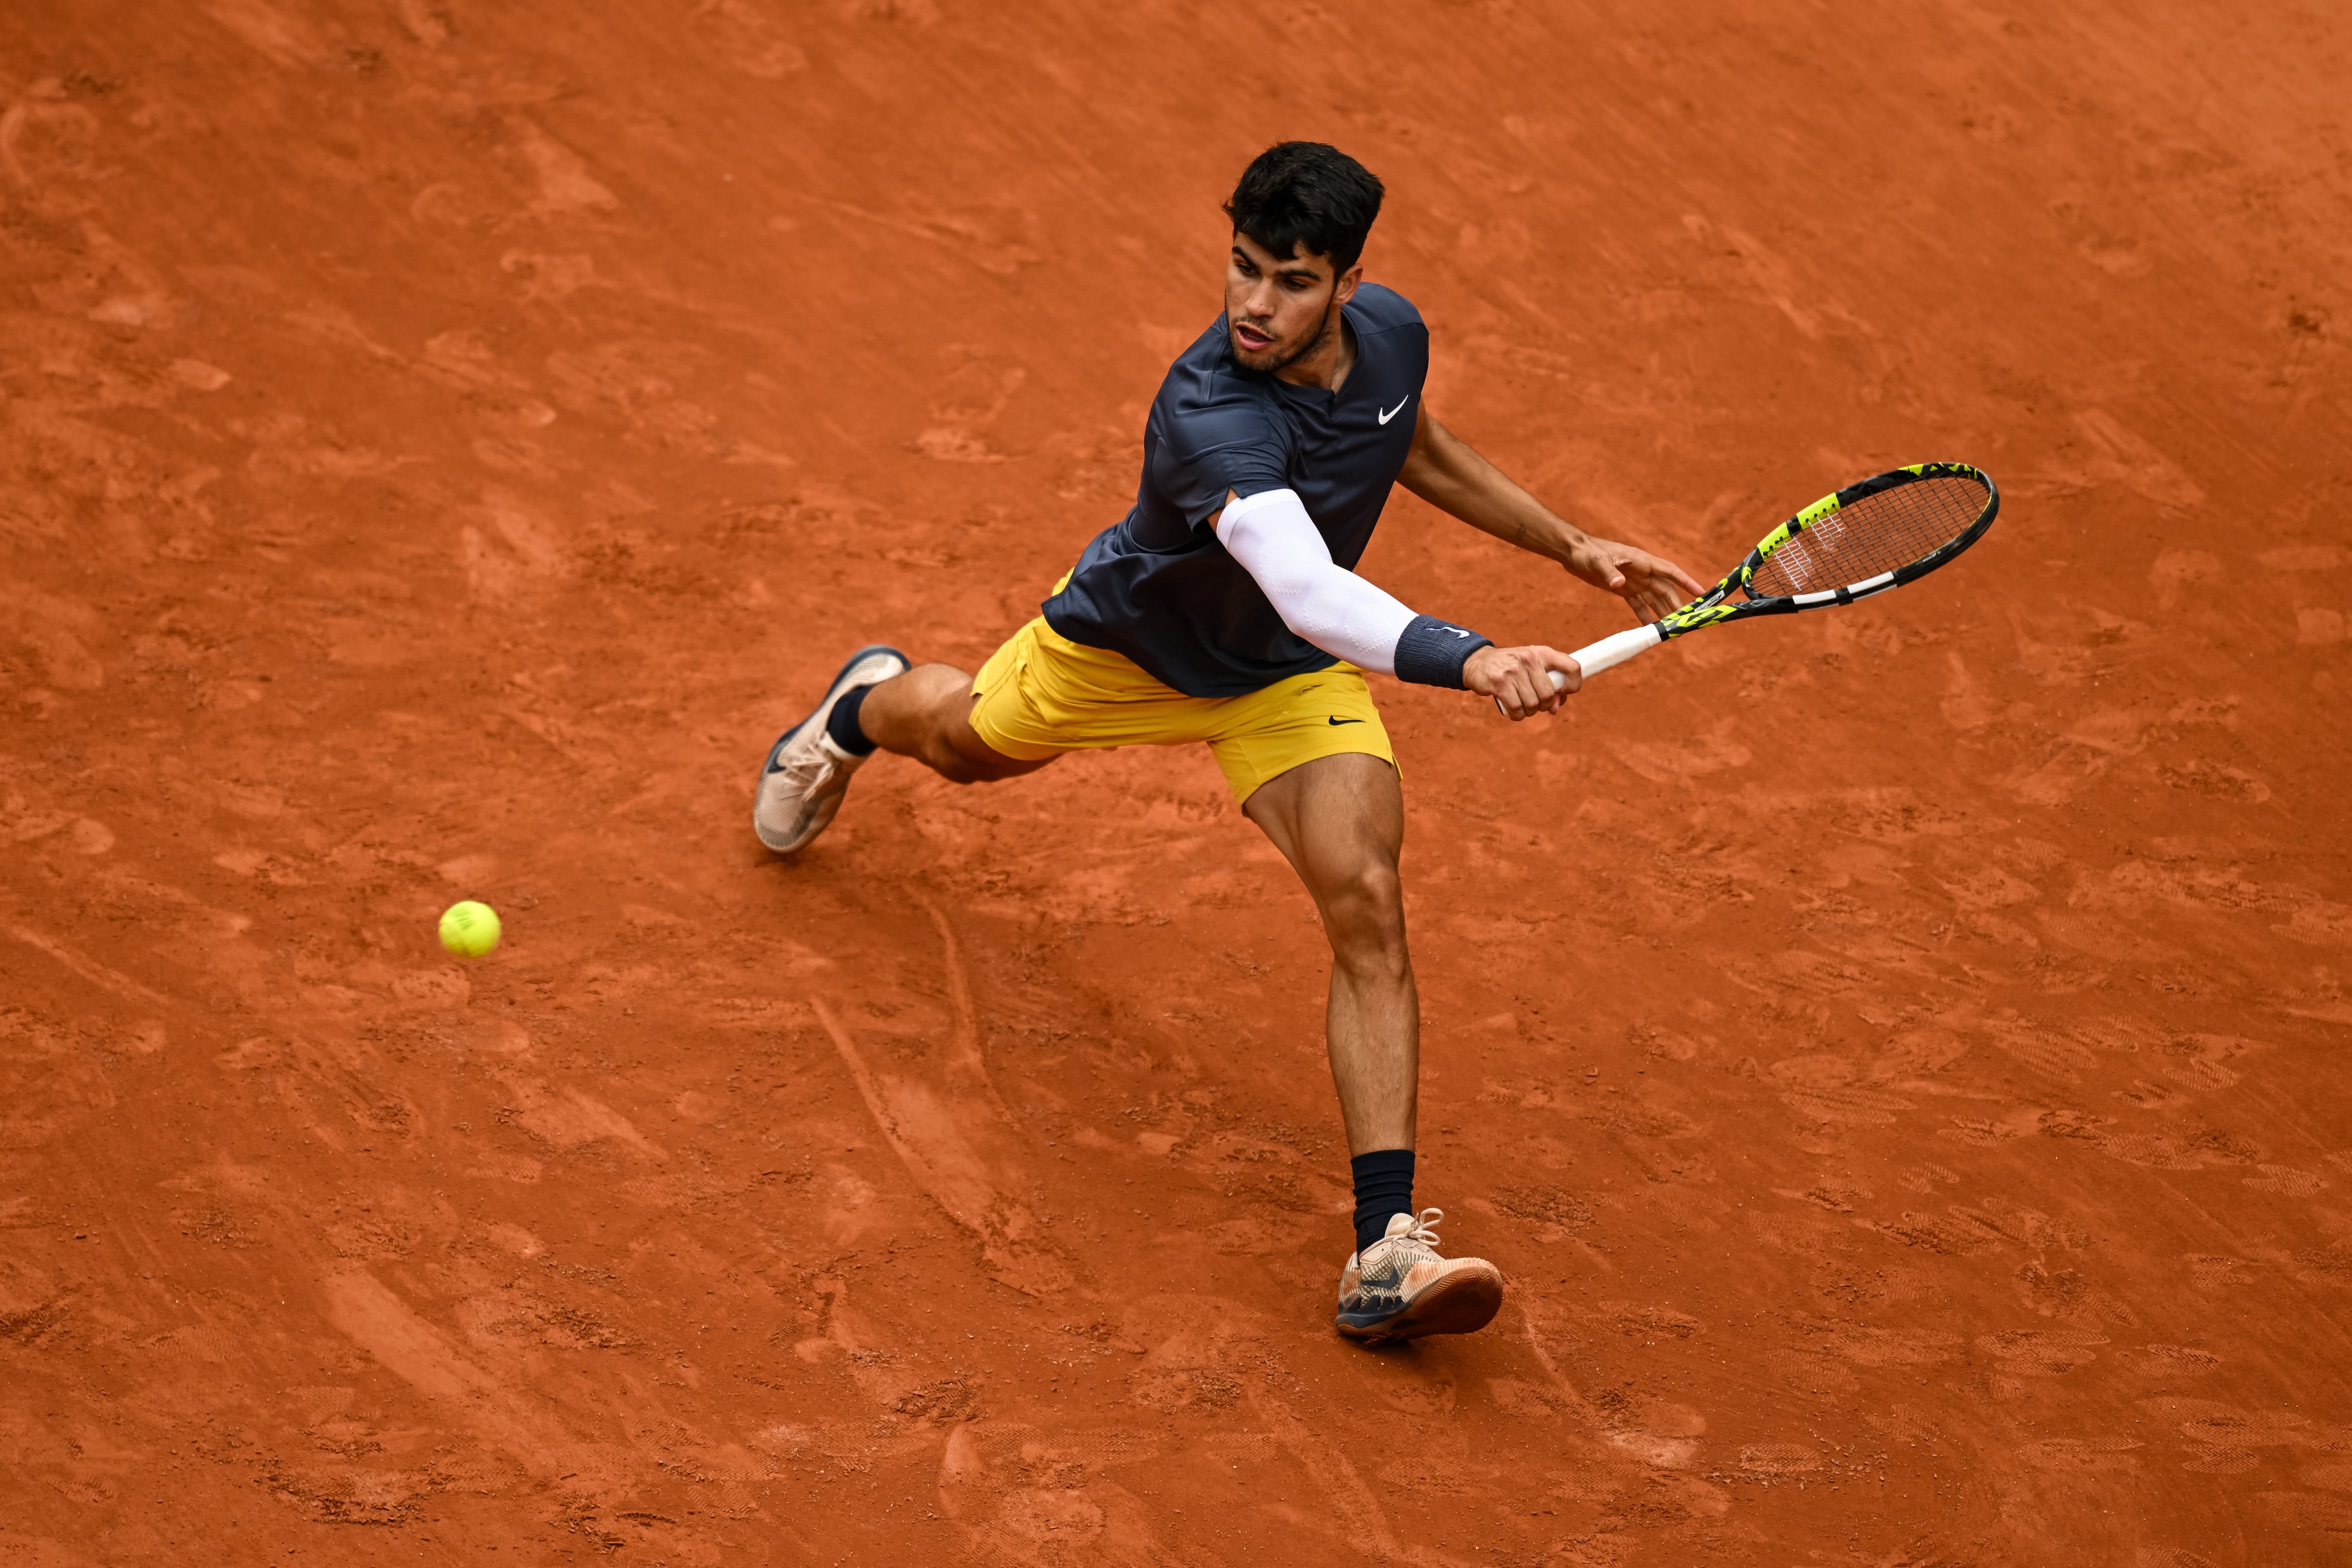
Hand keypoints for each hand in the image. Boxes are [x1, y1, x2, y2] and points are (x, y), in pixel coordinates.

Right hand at [1465, 644, 1580, 720]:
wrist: (1479, 662)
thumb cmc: (1512, 668)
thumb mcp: (1533, 667)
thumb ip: (1549, 685)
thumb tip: (1555, 708)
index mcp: (1543, 653)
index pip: (1573, 667)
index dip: (1574, 685)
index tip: (1563, 692)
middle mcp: (1530, 659)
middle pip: (1549, 695)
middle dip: (1544, 705)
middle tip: (1536, 703)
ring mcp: (1514, 670)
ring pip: (1533, 704)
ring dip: (1529, 711)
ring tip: (1522, 705)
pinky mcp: (1500, 682)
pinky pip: (1517, 709)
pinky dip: (1517, 715)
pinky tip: (1514, 711)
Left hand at [1566, 537, 1704, 622]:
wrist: (1573, 552)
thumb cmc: (1587, 553)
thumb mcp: (1597, 561)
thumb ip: (1609, 573)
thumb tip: (1619, 584)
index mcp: (1642, 561)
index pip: (1670, 572)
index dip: (1686, 582)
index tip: (1701, 593)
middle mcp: (1642, 572)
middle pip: (1665, 589)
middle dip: (1676, 605)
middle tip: (1684, 622)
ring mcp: (1634, 581)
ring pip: (1654, 598)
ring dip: (1663, 612)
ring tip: (1671, 629)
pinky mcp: (1623, 589)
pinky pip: (1639, 604)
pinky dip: (1645, 615)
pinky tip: (1650, 628)